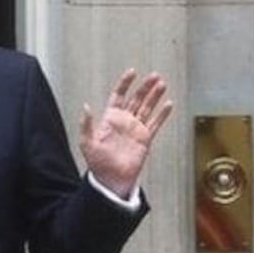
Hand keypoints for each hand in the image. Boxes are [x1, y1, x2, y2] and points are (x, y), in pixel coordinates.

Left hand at [78, 69, 172, 198]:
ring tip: (162, 84)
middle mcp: (124, 121)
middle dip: (145, 87)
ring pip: (147, 108)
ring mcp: (135, 129)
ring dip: (154, 96)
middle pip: (136, 98)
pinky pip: (155, 123)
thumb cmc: (97, 163)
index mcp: (110, 119)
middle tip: (154, 76)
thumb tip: (86, 107)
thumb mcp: (87, 142)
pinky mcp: (145, 139)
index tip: (132, 72)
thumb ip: (87, 124)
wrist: (111, 179)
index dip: (125, 83)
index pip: (118, 96)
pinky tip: (168, 104)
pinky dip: (162, 114)